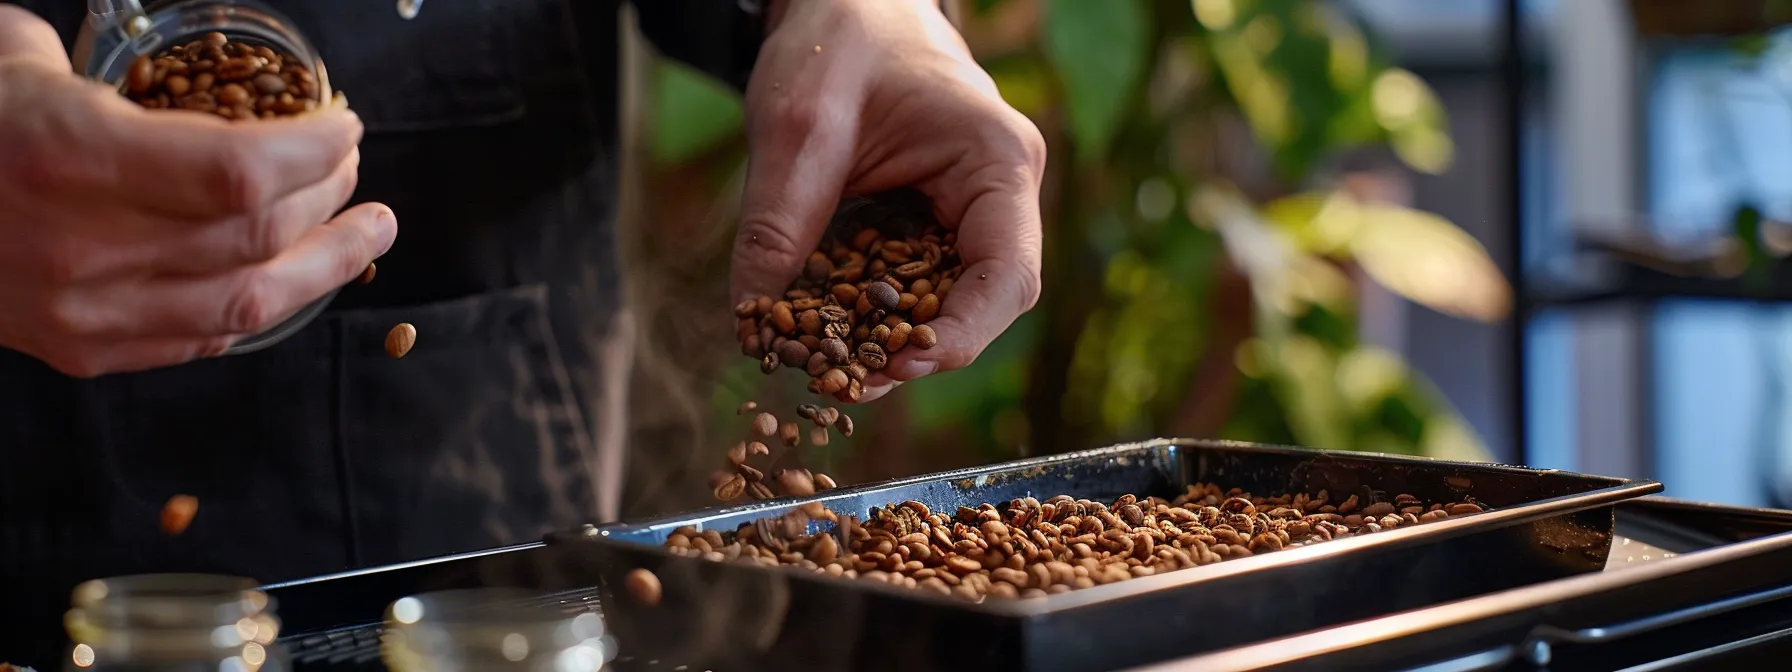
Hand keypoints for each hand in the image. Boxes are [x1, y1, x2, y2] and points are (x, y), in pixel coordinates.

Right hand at [0, 6, 393, 377]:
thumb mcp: (11, 62)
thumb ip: (102, 69)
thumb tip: (192, 75)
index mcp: (66, 156)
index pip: (239, 172)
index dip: (313, 152)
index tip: (343, 124)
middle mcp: (78, 243)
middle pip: (256, 235)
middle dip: (328, 198)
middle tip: (355, 171)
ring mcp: (78, 308)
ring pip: (245, 302)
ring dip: (324, 265)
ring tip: (367, 233)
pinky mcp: (76, 348)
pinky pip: (198, 338)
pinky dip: (257, 305)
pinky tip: (290, 277)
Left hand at [730, 0, 1044, 402]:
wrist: (844, 3)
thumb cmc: (838, 39)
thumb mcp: (796, 124)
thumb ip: (779, 218)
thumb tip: (753, 318)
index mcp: (996, 161)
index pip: (1009, 273)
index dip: (965, 332)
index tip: (901, 362)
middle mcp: (994, 196)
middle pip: (981, 302)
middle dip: (918, 349)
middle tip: (848, 386)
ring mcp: (964, 213)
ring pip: (944, 302)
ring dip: (891, 341)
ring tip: (831, 374)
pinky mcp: (926, 224)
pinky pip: (909, 285)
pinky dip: (869, 316)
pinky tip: (825, 338)